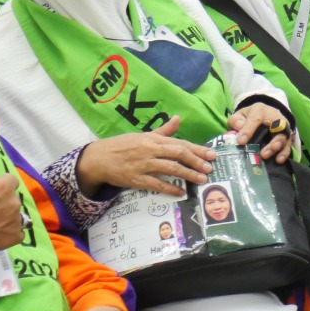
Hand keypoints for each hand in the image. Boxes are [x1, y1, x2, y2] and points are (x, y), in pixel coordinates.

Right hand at [0, 131, 24, 252]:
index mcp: (4, 185)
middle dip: (0, 201)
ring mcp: (15, 222)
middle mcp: (14, 203)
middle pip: (11, 199)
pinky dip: (7, 233)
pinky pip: (17, 233)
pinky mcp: (13, 238)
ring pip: (15, 216)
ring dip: (5, 216)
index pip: (8, 182)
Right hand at [74, 117, 214, 196]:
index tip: (211, 155)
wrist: (97, 158)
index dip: (197, 149)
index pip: (180, 143)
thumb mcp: (142, 135)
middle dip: (196, 161)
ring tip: (201, 179)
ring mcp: (143, 164)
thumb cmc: (121, 146)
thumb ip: (163, 130)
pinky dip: (170, 188)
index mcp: (153, 139)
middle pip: (178, 154)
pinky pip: (156, 184)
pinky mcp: (136, 178)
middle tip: (209, 168)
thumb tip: (179, 119)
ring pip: (170, 168)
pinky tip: (181, 192)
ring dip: (188, 174)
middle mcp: (150, 150)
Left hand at [229, 102, 292, 163]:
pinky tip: (278, 160)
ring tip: (267, 156)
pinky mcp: (287, 136)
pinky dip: (284, 153)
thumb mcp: (240, 115)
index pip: (256, 119)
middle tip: (263, 153)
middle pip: (278, 126)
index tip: (241, 142)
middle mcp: (275, 117)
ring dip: (277, 147)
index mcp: (260, 110)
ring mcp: (282, 127)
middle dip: (272, 140)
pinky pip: (288, 144)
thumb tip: (239, 126)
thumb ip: (236, 120)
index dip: (248, 130)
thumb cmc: (249, 117)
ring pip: (284, 136)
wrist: (263, 115)